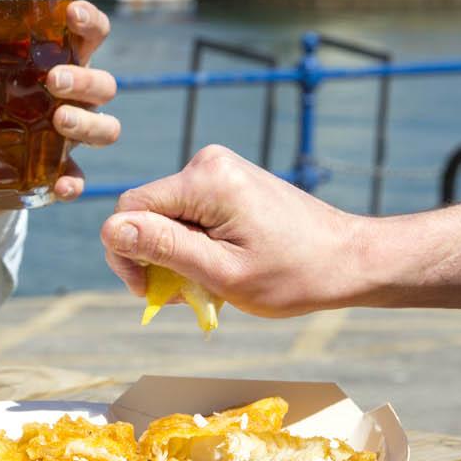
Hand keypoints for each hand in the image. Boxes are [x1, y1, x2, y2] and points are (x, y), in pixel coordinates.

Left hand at [47, 0, 119, 200]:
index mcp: (57, 60)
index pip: (90, 34)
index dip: (90, 21)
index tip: (72, 14)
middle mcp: (74, 96)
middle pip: (104, 84)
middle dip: (85, 79)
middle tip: (53, 79)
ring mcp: (70, 135)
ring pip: (106, 128)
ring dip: (88, 123)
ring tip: (59, 120)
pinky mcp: (58, 170)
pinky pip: (78, 177)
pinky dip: (73, 182)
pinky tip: (59, 186)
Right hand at [100, 145, 365, 318]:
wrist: (350, 259)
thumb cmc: (294, 274)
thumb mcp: (223, 273)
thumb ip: (165, 250)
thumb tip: (110, 230)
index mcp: (205, 179)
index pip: (130, 209)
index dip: (126, 254)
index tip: (149, 293)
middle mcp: (208, 163)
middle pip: (146, 211)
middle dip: (152, 257)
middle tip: (179, 297)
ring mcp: (219, 170)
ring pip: (166, 216)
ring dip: (173, 255)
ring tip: (205, 286)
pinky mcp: (228, 182)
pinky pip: (188, 214)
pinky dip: (192, 245)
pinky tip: (216, 269)